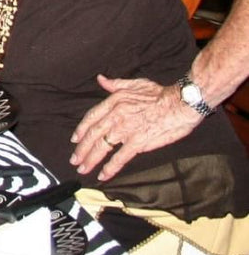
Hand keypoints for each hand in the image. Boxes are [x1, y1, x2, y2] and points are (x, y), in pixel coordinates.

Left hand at [68, 74, 203, 181]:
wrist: (180, 104)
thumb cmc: (160, 94)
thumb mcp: (134, 83)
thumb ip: (115, 84)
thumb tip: (101, 80)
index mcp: (114, 102)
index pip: (91, 118)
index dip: (81, 130)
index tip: (75, 139)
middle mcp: (116, 116)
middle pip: (93, 135)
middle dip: (81, 149)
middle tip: (74, 160)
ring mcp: (126, 130)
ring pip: (102, 147)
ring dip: (90, 159)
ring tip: (83, 168)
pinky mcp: (138, 142)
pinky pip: (120, 157)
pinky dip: (110, 167)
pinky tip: (103, 175)